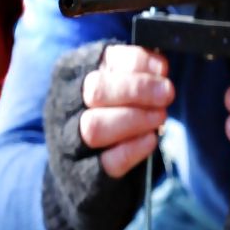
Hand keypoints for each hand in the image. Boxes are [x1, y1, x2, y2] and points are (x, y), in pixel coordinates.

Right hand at [80, 44, 174, 177]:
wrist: (81, 161)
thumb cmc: (105, 109)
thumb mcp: (113, 80)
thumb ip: (133, 69)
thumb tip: (158, 66)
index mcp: (69, 72)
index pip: (100, 58)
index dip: (136, 62)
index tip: (162, 69)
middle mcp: (62, 103)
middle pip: (95, 90)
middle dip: (137, 89)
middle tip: (167, 93)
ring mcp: (67, 139)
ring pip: (95, 127)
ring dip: (135, 119)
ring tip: (159, 116)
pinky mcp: (80, 172)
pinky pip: (107, 161)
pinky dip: (133, 149)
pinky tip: (150, 139)